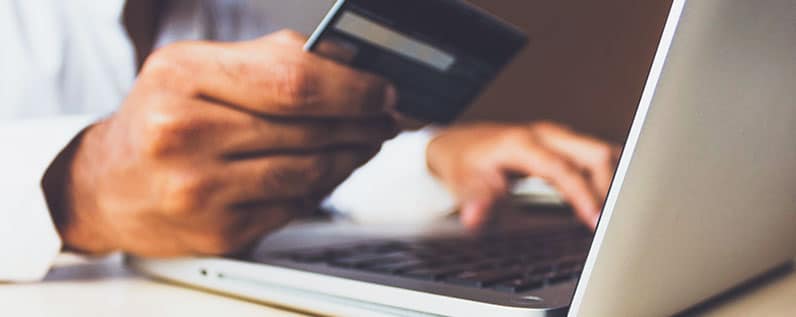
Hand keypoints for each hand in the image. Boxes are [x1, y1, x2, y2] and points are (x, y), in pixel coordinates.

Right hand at [48, 30, 397, 256]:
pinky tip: (328, 171)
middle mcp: (184, 134)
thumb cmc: (159, 119)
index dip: (352, 87)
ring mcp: (200, 189)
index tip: (382, 90)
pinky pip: (294, 206)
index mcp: (182, 77)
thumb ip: (271, 60)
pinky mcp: (218, 231)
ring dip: (350, 156)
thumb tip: (350, 63)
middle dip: (362, 122)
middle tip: (386, 117)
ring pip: (308, 171)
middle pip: (307, 127)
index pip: (292, 80)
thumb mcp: (197, 68)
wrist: (107, 185)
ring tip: (365, 142)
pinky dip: (322, 187)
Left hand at [426, 122, 620, 229]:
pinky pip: (594, 157)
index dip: (582, 194)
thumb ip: (475, 200)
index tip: (595, 220)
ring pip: (600, 152)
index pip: (563, 169)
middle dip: (610, 186)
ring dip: (613, 180)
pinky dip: (606, 176)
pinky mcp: (563, 144)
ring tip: (617, 212)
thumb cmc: (464, 162)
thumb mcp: (462, 182)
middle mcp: (545, 135)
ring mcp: (556, 137)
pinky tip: (608, 199)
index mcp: (522, 143)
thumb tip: (474, 217)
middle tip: (614, 221)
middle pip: (594, 153)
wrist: (459, 144)